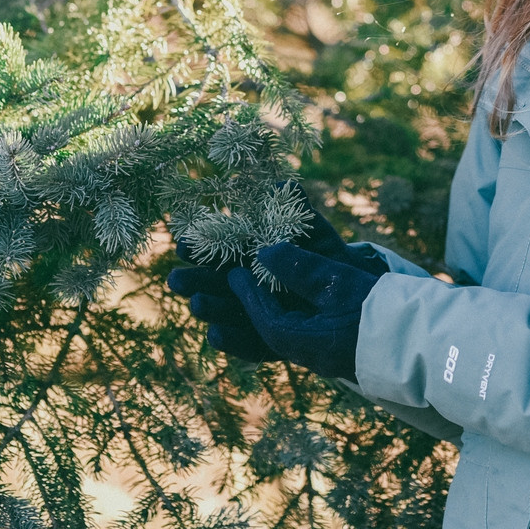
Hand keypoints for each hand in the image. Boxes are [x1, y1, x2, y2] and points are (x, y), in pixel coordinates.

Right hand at [166, 180, 385, 360]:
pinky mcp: (267, 341)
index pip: (215, 251)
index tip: (182, 244)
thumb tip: (282, 184)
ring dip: (208, 309)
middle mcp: (241, 286)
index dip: (198, 247)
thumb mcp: (311, 229)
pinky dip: (231, 341)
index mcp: (245, 255)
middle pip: (211, 284)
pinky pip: (247, 344)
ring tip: (197, 304)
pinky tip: (215, 335)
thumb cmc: (322, 253)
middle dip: (194, 281)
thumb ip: (295, 209)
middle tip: (178, 280)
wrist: (351, 289)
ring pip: (224, 314)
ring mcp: (252, 314)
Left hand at [227, 242, 380, 379]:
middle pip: (270, 329)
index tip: (235, 271)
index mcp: (302, 341)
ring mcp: (328, 357)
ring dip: (273, 313)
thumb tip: (264, 252)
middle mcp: (310, 355)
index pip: (263, 317)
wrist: (423, 345)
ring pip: (289, 333)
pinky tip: (298, 308)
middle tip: (243, 280)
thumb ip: (300, 267)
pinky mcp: (345, 353)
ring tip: (264, 294)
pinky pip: (309, 336)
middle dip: (254, 304)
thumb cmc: (380, 311)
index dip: (248, 292)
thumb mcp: (338, 283)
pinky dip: (296, 319)